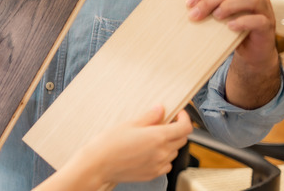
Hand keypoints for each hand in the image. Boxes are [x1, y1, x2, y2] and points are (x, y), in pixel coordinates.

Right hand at [70, 106, 191, 185]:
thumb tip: (160, 109)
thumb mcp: (129, 124)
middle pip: (182, 139)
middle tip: (166, 123)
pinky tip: (152, 152)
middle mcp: (162, 152)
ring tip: (155, 138)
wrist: (99, 164)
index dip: (185, 118)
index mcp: (158, 137)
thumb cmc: (109, 144)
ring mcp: (158, 165)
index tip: (179, 114)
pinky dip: (164, 157)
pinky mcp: (152, 174)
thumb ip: (149, 117)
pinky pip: (166, 165)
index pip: (184, 128)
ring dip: (170, 143)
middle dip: (178, 129)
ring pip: (174, 152)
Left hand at [187, 0, 280, 107]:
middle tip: (194, 15)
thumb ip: (206, 11)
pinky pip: (258, 20)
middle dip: (209, 1)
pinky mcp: (268, 24)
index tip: (187, 3)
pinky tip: (230, 27)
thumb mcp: (216, 19)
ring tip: (215, 16)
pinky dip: (243, 22)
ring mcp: (263, 8)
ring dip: (229, 6)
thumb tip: (182, 11)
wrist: (251, 52)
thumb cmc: (231, 32)